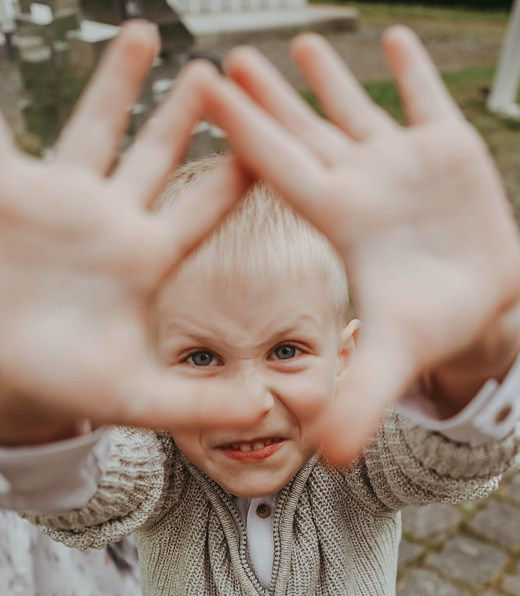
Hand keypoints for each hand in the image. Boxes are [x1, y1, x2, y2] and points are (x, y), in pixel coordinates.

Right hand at [0, 22, 253, 445]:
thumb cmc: (63, 384)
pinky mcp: (15, 190)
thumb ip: (198, 404)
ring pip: (96, 128)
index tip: (270, 143)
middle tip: (221, 72)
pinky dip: (13, 104)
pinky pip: (14, 137)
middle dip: (186, 113)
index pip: (200, 210)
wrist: (0, 371)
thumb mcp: (134, 397)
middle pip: (157, 156)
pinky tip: (20, 49)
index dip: (234, 178)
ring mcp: (62, 201)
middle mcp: (110, 222)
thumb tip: (265, 411)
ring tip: (146, 32)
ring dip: (119, 82)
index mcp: (145, 260)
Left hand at [212, 26, 519, 462]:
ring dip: (328, 75)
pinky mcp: (452, 149)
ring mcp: (406, 163)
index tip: (207, 91)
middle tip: (226, 54)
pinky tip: (396, 35)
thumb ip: (360, 401)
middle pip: (306, 131)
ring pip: (359, 108)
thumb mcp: (395, 359)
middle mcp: (364, 184)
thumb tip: (331, 461)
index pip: (283, 169)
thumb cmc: (430, 327)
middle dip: (269, 95)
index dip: (247, 131)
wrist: (480, 306)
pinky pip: (429, 99)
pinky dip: (415, 68)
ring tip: (298, 40)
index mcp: (341, 220)